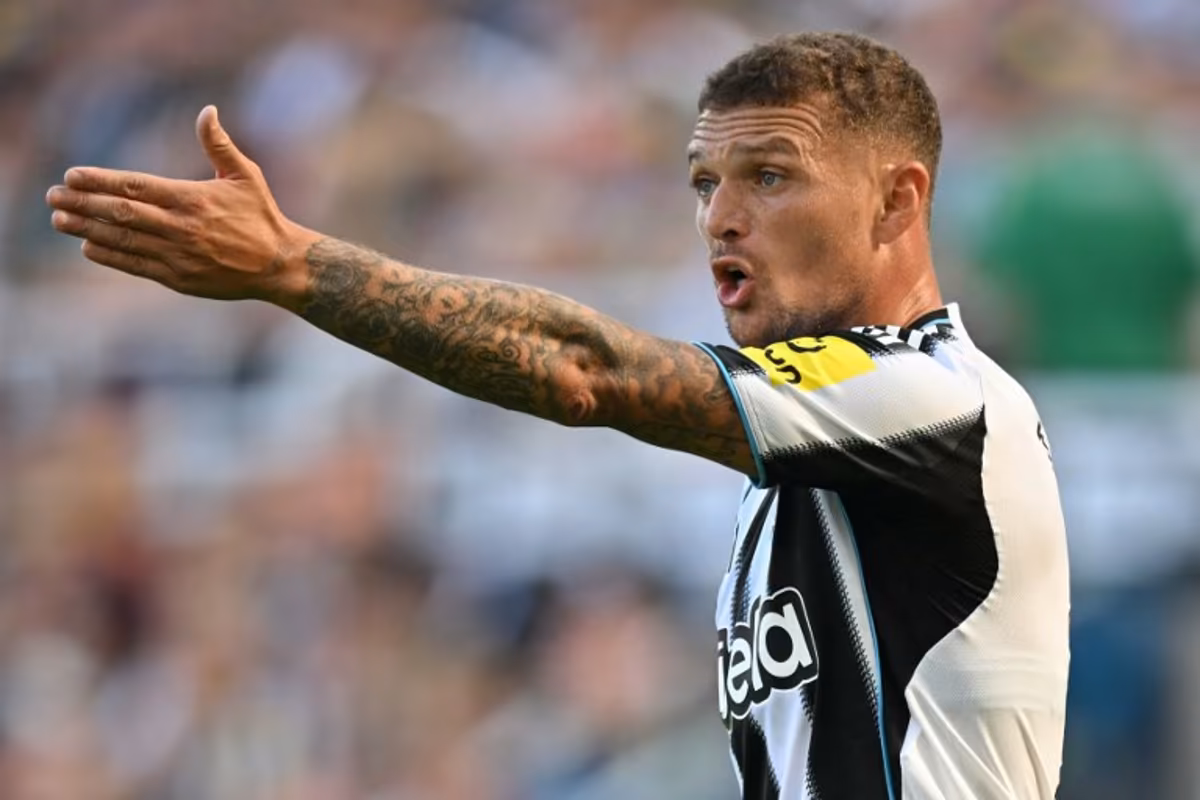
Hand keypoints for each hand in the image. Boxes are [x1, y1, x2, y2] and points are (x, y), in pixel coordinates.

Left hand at [45, 105, 316, 303]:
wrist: (280, 265)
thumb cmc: (262, 217)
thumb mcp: (246, 176)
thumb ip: (219, 144)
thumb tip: (208, 111)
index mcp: (193, 199)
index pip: (136, 186)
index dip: (100, 180)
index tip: (72, 175)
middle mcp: (181, 227)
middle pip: (120, 213)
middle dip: (82, 203)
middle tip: (53, 196)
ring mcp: (178, 255)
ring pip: (123, 239)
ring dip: (87, 229)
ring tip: (60, 220)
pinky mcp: (180, 278)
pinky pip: (136, 265)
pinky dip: (111, 255)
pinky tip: (89, 246)